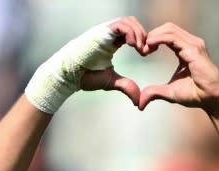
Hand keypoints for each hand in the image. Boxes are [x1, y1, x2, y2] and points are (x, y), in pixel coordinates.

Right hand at [25, 16, 147, 112]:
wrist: (70, 75)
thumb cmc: (86, 76)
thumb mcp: (112, 81)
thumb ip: (126, 87)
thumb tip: (138, 100)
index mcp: (113, 43)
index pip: (133, 33)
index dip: (144, 40)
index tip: (148, 53)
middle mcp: (109, 34)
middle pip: (133, 23)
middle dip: (144, 34)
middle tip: (147, 50)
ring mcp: (104, 31)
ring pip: (128, 21)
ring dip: (138, 33)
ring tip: (141, 49)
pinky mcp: (100, 32)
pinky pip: (120, 25)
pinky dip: (130, 32)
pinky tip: (133, 45)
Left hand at [137, 23, 218, 113]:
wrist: (212, 99)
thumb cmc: (196, 94)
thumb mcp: (170, 92)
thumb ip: (155, 93)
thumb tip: (140, 103)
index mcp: (186, 49)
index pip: (167, 35)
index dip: (153, 40)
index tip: (143, 52)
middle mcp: (191, 43)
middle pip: (167, 28)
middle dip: (152, 35)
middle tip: (142, 48)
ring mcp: (194, 44)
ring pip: (169, 29)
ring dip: (154, 36)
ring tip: (145, 48)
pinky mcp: (194, 49)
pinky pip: (173, 37)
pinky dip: (159, 39)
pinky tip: (150, 46)